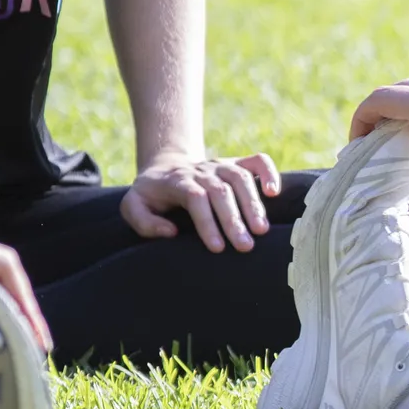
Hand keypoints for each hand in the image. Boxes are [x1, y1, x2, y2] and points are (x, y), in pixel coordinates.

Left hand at [120, 152, 280, 251]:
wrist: (164, 169)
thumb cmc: (151, 196)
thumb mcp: (134, 207)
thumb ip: (144, 222)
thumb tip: (171, 232)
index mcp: (176, 181)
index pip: (195, 198)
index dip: (206, 221)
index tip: (216, 247)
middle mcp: (201, 171)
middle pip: (220, 190)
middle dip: (233, 219)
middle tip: (245, 246)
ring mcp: (219, 165)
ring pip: (240, 178)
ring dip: (252, 204)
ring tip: (261, 230)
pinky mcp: (235, 163)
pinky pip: (257, 161)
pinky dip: (269, 172)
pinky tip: (274, 192)